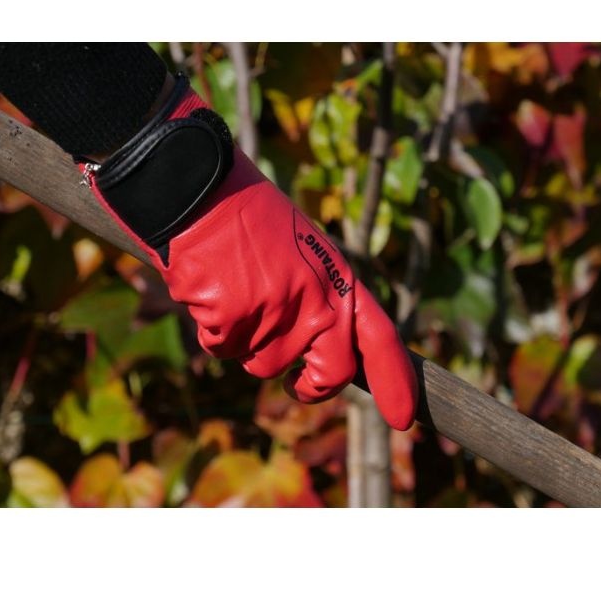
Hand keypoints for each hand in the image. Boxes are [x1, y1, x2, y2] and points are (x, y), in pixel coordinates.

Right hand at [83, 75, 417, 429]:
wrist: (199, 184)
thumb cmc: (247, 214)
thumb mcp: (300, 248)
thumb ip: (317, 295)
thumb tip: (316, 348)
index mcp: (337, 276)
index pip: (380, 338)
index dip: (395, 382)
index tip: (402, 417)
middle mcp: (314, 300)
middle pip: (323, 377)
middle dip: (308, 387)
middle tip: (295, 384)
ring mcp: (273, 312)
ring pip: (258, 363)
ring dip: (245, 340)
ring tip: (232, 288)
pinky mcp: (230, 318)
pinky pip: (220, 346)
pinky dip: (211, 326)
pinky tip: (208, 286)